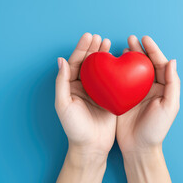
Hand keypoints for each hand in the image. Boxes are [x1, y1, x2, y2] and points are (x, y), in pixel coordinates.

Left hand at [55, 33, 115, 156]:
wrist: (92, 146)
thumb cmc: (75, 128)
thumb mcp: (64, 104)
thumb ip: (62, 82)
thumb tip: (61, 60)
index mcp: (71, 87)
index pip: (76, 63)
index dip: (82, 49)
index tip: (90, 36)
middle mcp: (84, 87)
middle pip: (89, 63)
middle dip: (94, 49)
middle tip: (101, 37)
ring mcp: (98, 92)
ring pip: (102, 69)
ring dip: (104, 56)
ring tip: (109, 43)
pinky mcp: (111, 98)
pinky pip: (114, 80)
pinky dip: (117, 69)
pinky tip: (121, 61)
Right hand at [116, 35, 179, 153]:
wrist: (139, 148)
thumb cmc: (157, 129)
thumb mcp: (170, 107)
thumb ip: (173, 84)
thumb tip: (172, 61)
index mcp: (163, 88)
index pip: (159, 64)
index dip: (153, 50)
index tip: (144, 39)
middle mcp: (150, 88)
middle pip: (145, 64)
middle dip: (139, 50)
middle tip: (131, 39)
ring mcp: (136, 92)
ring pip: (132, 69)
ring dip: (128, 57)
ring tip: (122, 46)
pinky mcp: (122, 98)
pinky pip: (119, 80)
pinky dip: (116, 70)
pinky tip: (111, 63)